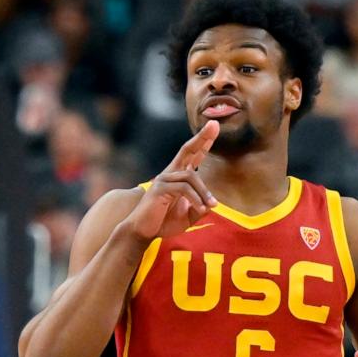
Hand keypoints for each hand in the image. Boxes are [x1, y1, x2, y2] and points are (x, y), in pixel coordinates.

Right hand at [124, 120, 219, 239]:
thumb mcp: (188, 216)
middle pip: (187, 150)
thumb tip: (211, 203)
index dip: (203, 142)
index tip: (214, 127)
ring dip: (204, 192)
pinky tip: (200, 208)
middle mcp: (170, 173)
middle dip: (202, 137)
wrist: (142, 232)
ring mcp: (164, 179)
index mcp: (178, 177)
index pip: (193, 155)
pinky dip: (195, 199)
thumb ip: (200, 208)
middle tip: (214, 124)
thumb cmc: (163, 223)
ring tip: (212, 205)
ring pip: (191, 177)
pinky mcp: (160, 188)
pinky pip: (183, 189)